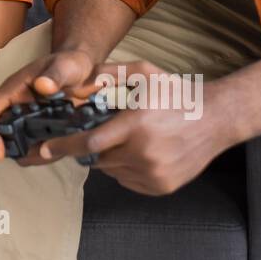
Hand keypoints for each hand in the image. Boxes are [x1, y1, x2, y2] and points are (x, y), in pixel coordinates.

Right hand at [0, 47, 101, 164]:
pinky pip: (35, 145)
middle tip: (30, 158)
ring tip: (48, 155)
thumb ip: (56, 74)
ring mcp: (28, 118)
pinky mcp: (41, 127)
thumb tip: (42, 85)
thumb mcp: (66, 66)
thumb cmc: (70, 63)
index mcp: (13, 90)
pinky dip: (42, 154)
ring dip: (29, 154)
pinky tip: (57, 152)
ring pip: (18, 143)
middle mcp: (16, 106)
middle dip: (10, 149)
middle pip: (0, 132)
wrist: (84, 68)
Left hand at [31, 59, 229, 194]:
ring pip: (113, 170)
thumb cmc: (176, 92)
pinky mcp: (162, 187)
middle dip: (92, 147)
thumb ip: (107, 75)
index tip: (45, 148)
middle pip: (99, 158)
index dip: (64, 146)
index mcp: (137, 125)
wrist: (216, 118)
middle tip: (103, 132)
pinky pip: (129, 181)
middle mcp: (144, 153)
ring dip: (110, 157)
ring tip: (129, 138)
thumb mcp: (142, 72)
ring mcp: (154, 174)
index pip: (90, 142)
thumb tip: (74, 83)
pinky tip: (141, 151)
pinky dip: (125, 169)